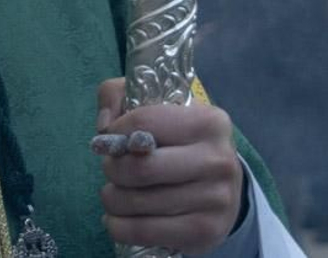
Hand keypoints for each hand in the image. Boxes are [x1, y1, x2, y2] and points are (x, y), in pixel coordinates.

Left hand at [92, 78, 243, 254]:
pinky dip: (119, 227)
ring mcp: (216, 199)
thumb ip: (118, 95)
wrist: (223, 190)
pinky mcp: (206, 232)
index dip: (115, 132)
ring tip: (113, 194)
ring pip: (138, 202)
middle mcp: (218, 159)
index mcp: (208, 121)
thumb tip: (104, 127)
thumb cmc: (180, 144)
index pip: (144, 122)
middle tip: (111, 169)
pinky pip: (145, 232)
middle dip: (112, 169)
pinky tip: (117, 219)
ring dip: (112, 199)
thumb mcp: (156, 107)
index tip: (110, 140)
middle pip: (140, 168)